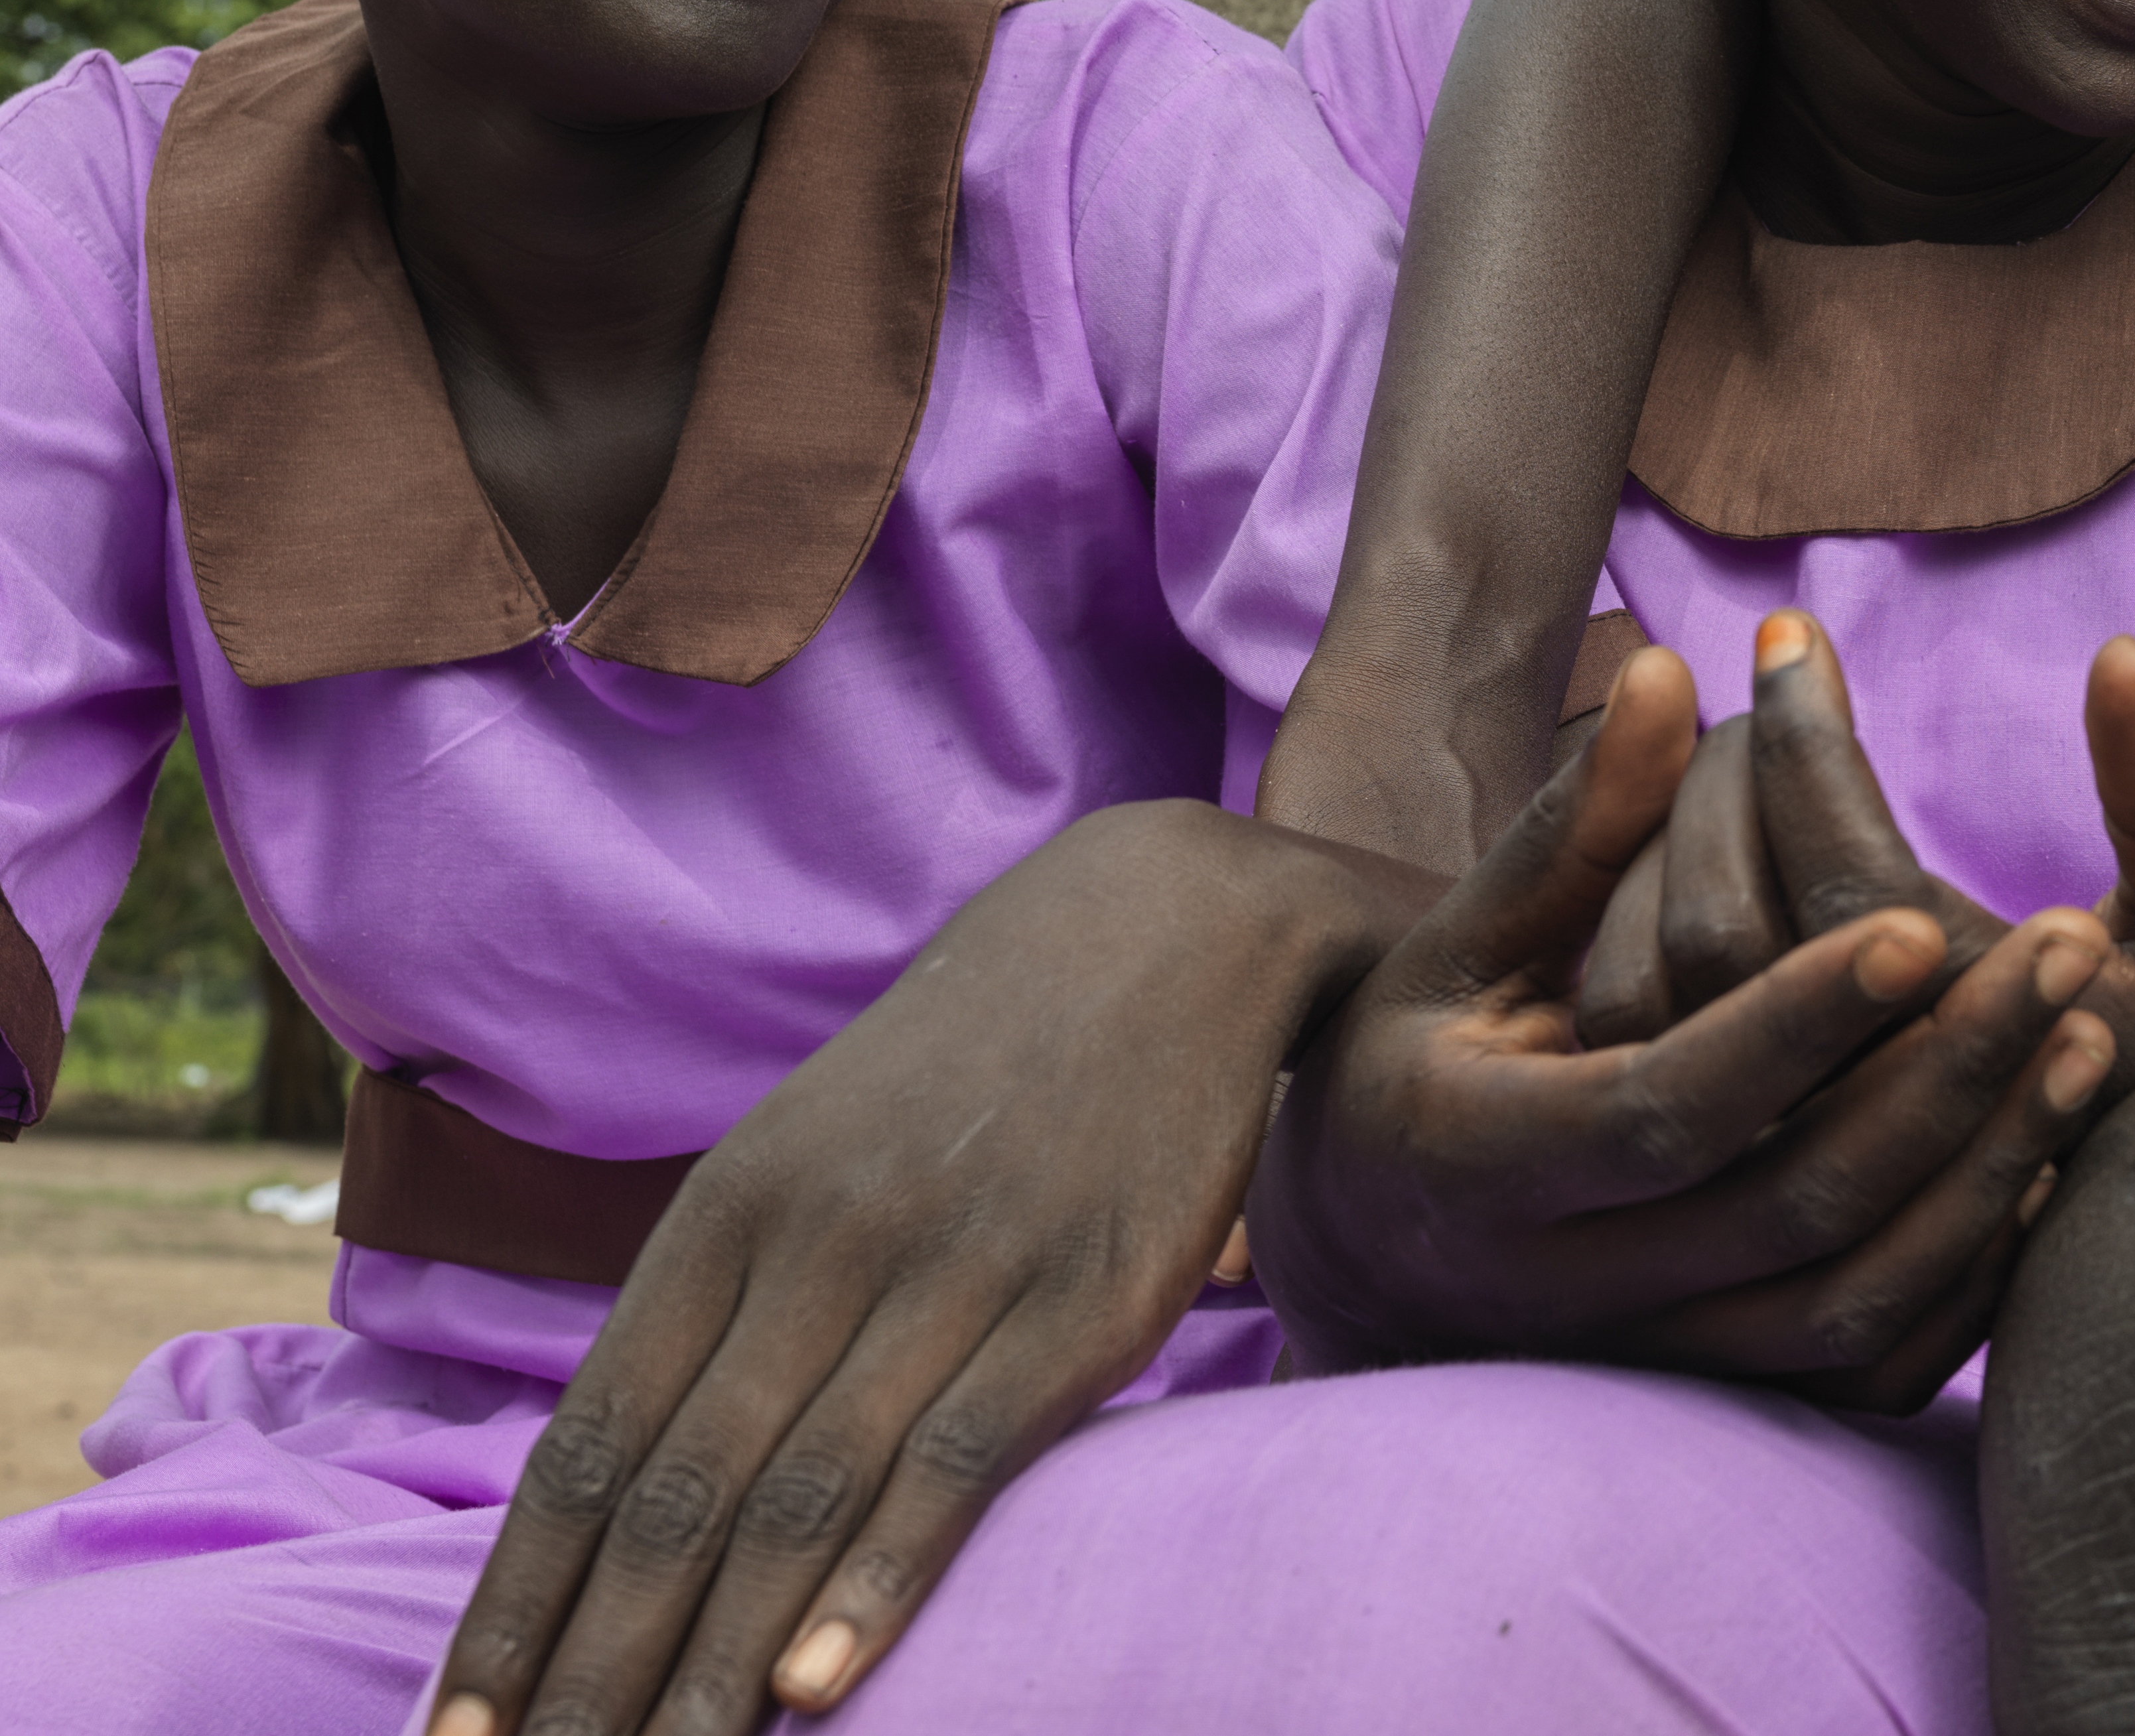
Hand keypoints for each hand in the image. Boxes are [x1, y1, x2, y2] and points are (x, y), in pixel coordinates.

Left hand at [427, 800, 1409, 1735]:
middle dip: (589, 1675)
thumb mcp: (818, 1145)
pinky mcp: (1086, 1296)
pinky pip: (959, 1458)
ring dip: (709, 1669)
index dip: (514, 1607)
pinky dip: (876, 1579)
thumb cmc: (977, 1062)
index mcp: (735, 1207)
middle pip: (676, 1496)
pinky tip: (817, 1684)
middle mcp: (824, 1239)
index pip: (591, 1446)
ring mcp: (957, 1267)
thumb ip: (732, 1295)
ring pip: (799, 1497)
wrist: (1167, 928)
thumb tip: (635, 1477)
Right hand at [1250, 637, 2123, 1409]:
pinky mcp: (1719, 1392)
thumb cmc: (1418, 1055)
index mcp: (1486, 1156)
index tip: (1925, 921)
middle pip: (1793, 1203)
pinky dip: (1967, 1278)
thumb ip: (1576, 823)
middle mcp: (1571, 1282)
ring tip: (2089, 1036)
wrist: (1371, 1251)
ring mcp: (1654, 1353)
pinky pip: (1868, 1364)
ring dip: (1984, 1171)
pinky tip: (2048, 1162)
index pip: (1669, 1101)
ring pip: (1851, 1299)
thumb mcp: (1463, 940)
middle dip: (1945, 1075)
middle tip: (2071, 948)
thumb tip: (1675, 673)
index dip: (1797, 1020)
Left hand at [1575, 614, 2134, 1127]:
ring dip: (1662, 838)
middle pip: (1721, 931)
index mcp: (1978, 1066)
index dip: (1805, 739)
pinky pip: (1621, 1028)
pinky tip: (1683, 836)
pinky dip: (1627, 910)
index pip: (1847, 884)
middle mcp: (1853, 1135)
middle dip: (1725, 773)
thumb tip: (2120, 657)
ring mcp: (1768, 1170)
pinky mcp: (1706, 1170)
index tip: (1792, 630)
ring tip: (1727, 750)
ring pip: (1644, 989)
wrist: (2095, 1217)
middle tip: (1764, 680)